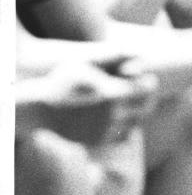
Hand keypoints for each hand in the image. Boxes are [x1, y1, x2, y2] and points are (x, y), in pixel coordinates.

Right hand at [18, 60, 156, 145]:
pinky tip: (112, 118)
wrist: (38, 110)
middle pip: (147, 107)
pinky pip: (121, 136)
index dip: (148, 81)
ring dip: (134, 114)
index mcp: (113, 92)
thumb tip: (137, 53)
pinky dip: (122, 128)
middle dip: (145, 99)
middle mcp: (113, 114)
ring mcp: (106, 130)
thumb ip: (113, 57)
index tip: (142, 79)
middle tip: (137, 93)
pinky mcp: (98, 141)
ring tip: (123, 105)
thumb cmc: (62, 82)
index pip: (149, 88)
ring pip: (136, 123)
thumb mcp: (86, 64)